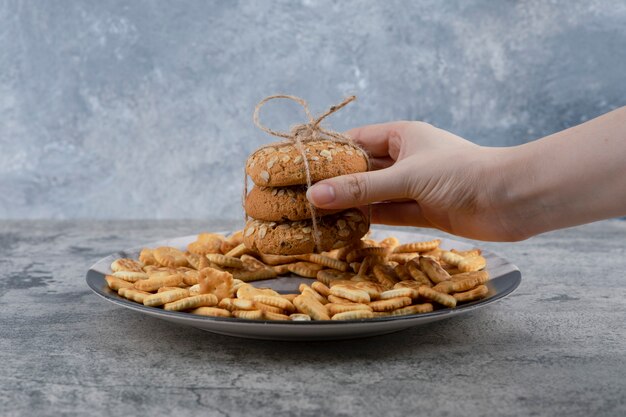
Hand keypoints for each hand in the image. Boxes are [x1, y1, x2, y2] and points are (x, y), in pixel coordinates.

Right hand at [306, 121, 520, 240]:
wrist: (511, 200)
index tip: (299, 164)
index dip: (329, 151)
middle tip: (300, 194)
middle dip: (335, 182)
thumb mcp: (406, 177)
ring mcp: (414, 186)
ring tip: (315, 214)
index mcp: (403, 135)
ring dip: (350, 204)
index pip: (357, 139)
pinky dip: (368, 220)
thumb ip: (361, 189)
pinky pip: (388, 213)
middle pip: (362, 169)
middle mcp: (406, 159)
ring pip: (373, 194)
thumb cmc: (461, 173)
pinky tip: (344, 227)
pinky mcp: (423, 211)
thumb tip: (314, 196)